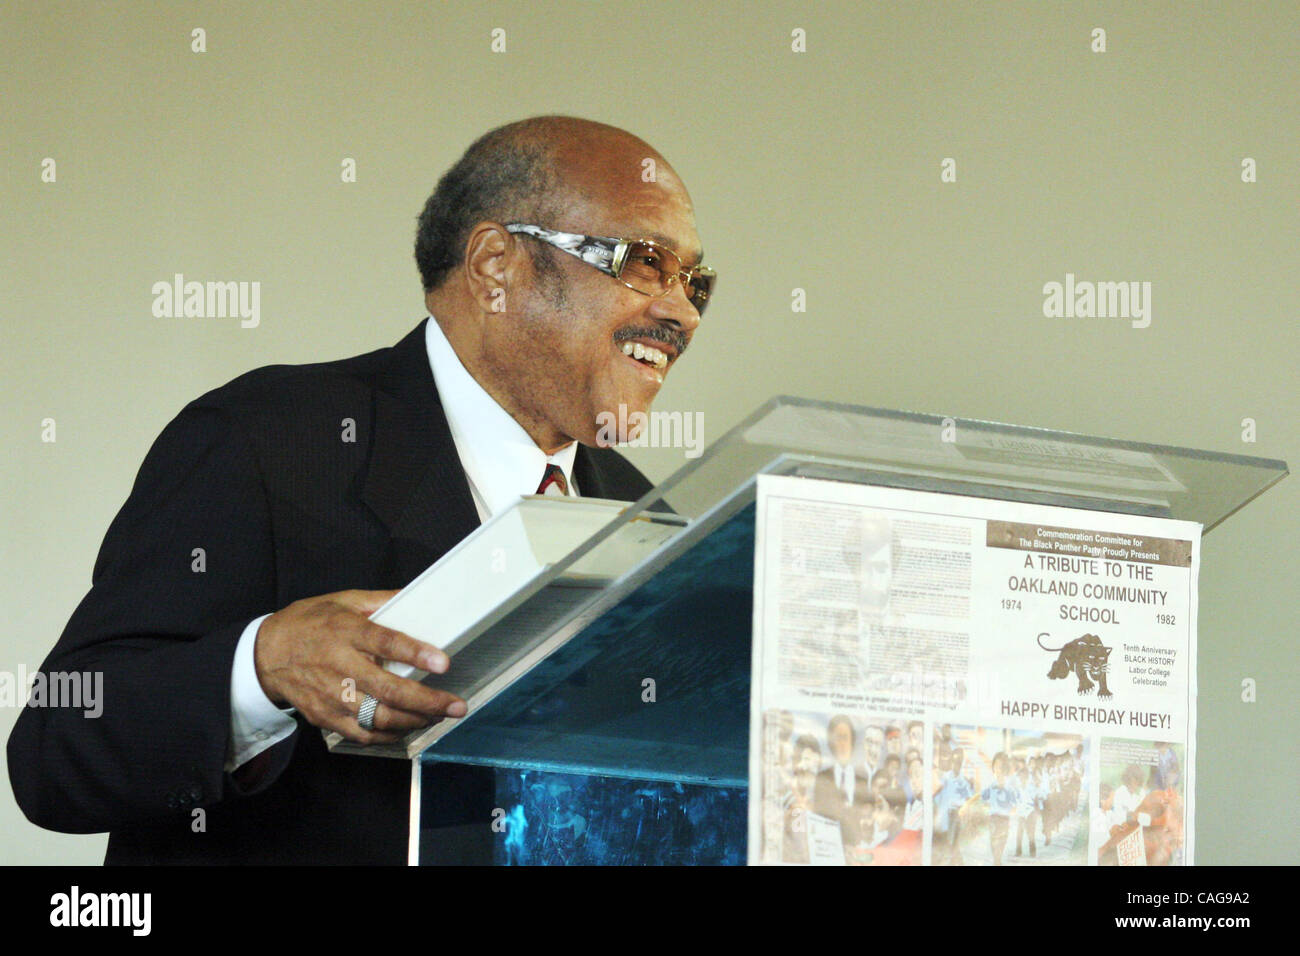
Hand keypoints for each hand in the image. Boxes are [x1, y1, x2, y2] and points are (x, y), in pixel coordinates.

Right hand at [253, 589, 466, 744]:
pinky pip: (363, 734)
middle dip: (427, 701)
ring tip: (439, 715)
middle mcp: (339, 666)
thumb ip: (381, 601)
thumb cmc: (309, 623)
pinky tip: (410, 726)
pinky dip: (390, 735)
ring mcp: (331, 696)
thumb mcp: (342, 600)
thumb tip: (418, 595)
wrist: (264, 655)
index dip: (415, 654)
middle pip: (387, 690)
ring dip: (414, 721)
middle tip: (457, 705)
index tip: (443, 663)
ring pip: (378, 718)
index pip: (385, 643)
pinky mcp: (325, 717)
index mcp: (345, 631)